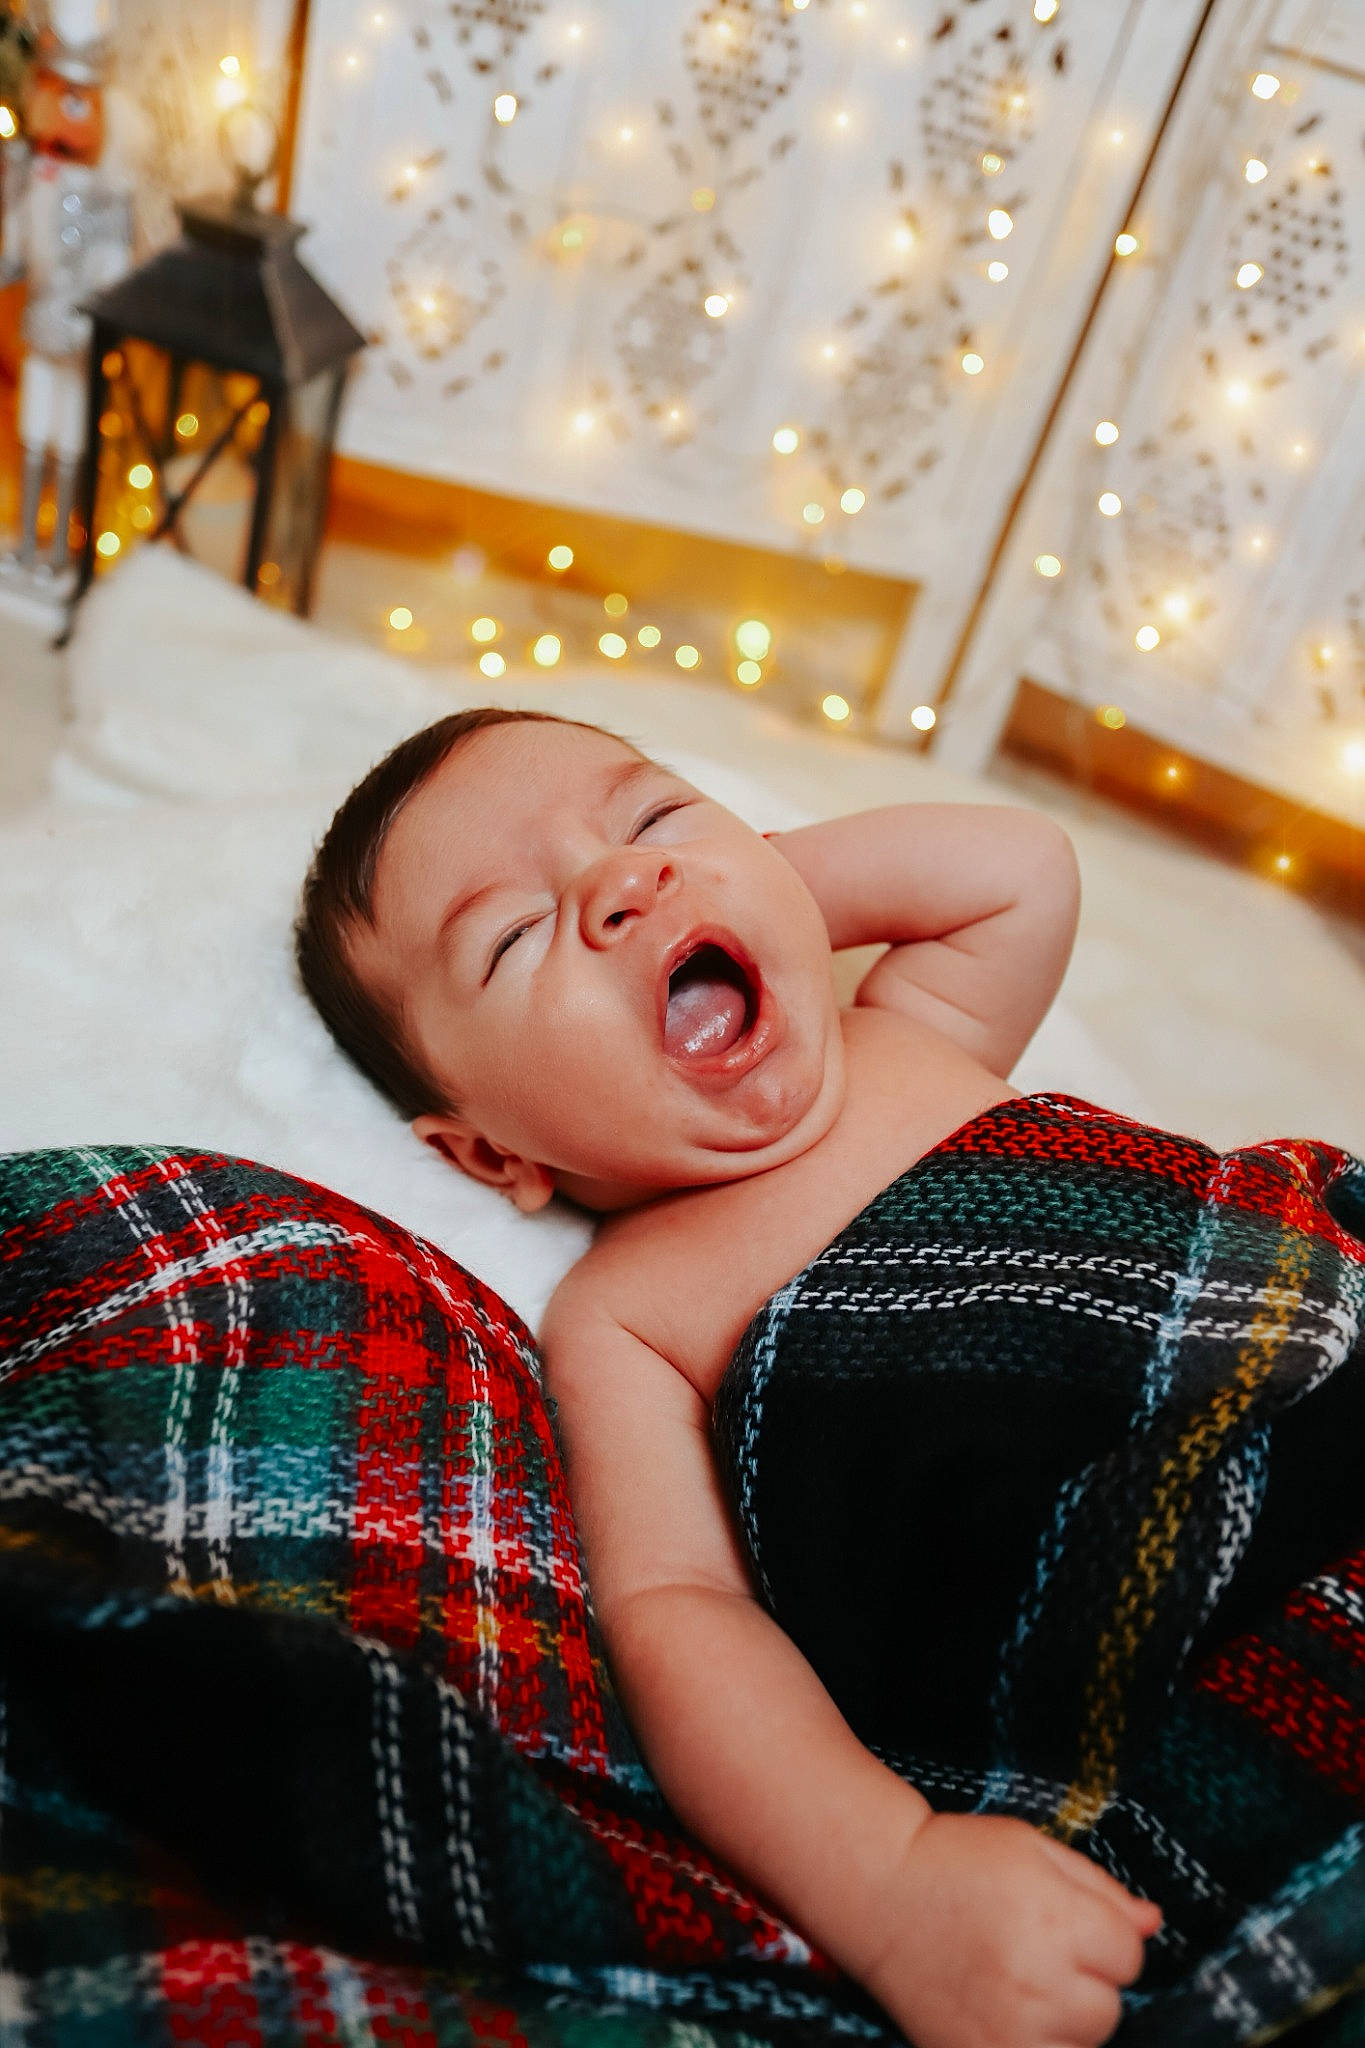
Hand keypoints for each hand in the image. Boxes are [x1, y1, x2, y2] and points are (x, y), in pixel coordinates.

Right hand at [862, 1811, 1160, 2047]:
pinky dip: (1034, 2043)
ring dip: (1063, 2021)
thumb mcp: (1032, 1848)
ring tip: (1020, 1984)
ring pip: (1080, 2045)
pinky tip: (1007, 2015)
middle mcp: (1035, 1980)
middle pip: (1108, 2008)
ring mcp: (1006, 2030)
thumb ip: (1099, 1887)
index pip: (1128, 1955)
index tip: (1067, 1920)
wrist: (878, 1891)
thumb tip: (1152, 1923)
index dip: (1103, 1935)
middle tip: (1037, 1951)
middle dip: (1085, 1981)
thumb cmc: (958, 1859)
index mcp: (1054, 1918)